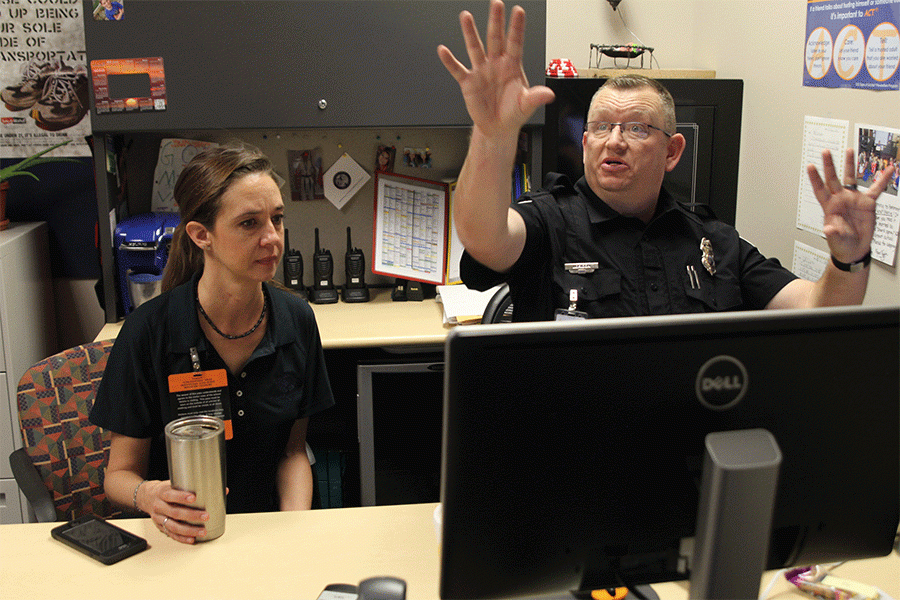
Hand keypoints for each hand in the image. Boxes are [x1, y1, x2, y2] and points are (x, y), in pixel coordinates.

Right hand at [142, 480, 209, 544]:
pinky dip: (182, 538)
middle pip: (174, 513)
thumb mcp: (171, 483)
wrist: (146, 497)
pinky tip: (192, 539)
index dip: (181, 497)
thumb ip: (187, 484)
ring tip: (203, 531)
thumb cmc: (164, 490)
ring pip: (173, 526)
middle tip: (206, 516)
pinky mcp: (160, 527)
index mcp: (161, 493)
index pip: (170, 495)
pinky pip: (171, 534)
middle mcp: (159, 506)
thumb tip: (213, 485)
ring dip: (189, 530)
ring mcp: (159, 519)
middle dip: (191, 515)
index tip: (194, 498)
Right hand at [437, 0, 553, 138]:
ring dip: (470, 32)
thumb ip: (536, 97)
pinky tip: (443, 50)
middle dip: (496, 21)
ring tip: (466, 16)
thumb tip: (549, 94)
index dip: (516, 28)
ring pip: (475, 48)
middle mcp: (496, 64)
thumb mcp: (527, 105)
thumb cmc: (513, 113)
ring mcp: (481, 71)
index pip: (515, 43)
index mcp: (512, 66)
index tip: (518, 11)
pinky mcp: (468, 82)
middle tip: (496, 4)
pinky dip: (449, 61)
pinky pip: (457, 69)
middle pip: (496, 38)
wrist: (498, 127)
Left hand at [806, 148, 894, 263]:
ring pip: (851, 178)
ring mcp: (853, 199)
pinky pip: (876, 188)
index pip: (820, 190)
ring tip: (849, 150)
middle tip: (826, 151)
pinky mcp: (867, 203)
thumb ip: (833, 233)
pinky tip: (889, 169)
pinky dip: (883, 179)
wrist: (855, 249)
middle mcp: (840, 199)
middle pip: (833, 179)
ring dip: (850, 165)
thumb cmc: (841, 244)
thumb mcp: (836, 240)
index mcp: (830, 207)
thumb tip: (828, 229)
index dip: (815, 178)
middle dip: (830, 165)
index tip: (811, 166)